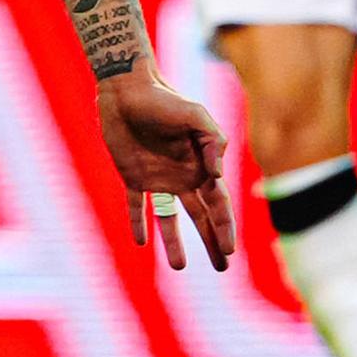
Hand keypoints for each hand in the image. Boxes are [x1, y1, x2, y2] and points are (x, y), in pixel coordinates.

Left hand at [95, 68, 233, 270]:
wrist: (127, 90)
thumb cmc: (164, 99)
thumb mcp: (195, 115)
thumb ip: (212, 141)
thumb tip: (217, 176)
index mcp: (202, 166)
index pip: (218, 203)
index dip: (225, 227)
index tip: (229, 249)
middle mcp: (183, 176)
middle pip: (202, 216)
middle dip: (213, 241)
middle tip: (223, 267)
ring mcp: (158, 178)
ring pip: (171, 218)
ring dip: (175, 243)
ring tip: (180, 267)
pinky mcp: (132, 176)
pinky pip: (137, 206)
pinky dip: (139, 223)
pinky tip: (140, 242)